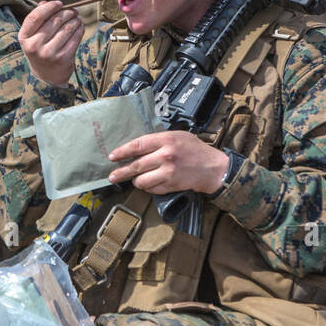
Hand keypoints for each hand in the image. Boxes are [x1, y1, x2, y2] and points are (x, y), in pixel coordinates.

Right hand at [18, 0, 82, 87]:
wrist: (46, 77)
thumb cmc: (40, 50)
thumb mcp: (33, 36)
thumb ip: (38, 19)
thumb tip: (46, 2)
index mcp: (24, 37)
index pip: (36, 16)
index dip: (50, 7)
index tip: (59, 3)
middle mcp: (34, 45)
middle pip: (54, 21)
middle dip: (67, 12)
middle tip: (73, 11)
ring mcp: (48, 53)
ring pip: (67, 28)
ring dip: (75, 20)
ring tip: (77, 18)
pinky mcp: (62, 58)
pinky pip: (75, 38)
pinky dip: (79, 30)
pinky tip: (79, 27)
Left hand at [107, 131, 230, 195]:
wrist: (213, 168)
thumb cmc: (194, 150)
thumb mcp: (177, 136)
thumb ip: (158, 140)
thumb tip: (136, 147)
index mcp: (166, 140)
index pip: (137, 146)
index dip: (122, 152)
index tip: (112, 157)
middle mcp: (165, 155)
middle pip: (136, 166)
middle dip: (121, 172)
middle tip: (112, 176)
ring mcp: (168, 172)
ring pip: (141, 180)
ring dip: (136, 181)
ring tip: (137, 179)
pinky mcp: (171, 185)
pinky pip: (151, 189)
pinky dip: (148, 187)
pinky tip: (151, 183)